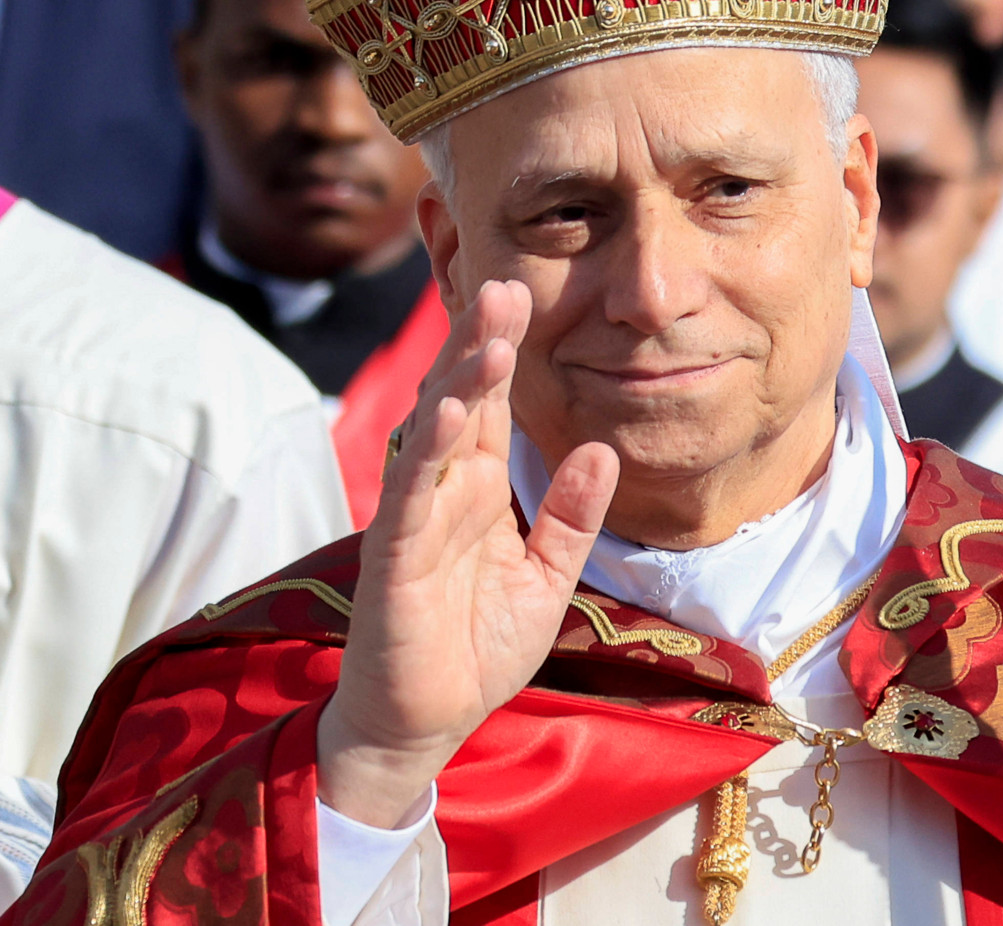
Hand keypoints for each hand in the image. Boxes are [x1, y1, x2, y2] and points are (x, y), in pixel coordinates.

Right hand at [317, 280, 619, 827]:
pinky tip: (442, 418)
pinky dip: (424, 457)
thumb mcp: (548, 576)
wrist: (427, 724)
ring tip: (490, 339)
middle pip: (459, 402)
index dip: (503, 351)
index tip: (523, 293)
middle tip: (504, 286)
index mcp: (478, 489)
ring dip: (457, 386)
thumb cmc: (479, 647)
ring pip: (432, 438)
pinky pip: (407, 500)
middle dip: (479, 343)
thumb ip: (572, 515)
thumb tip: (602, 447)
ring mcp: (413, 521)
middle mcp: (443, 492)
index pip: (491, 406)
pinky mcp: (390, 561)